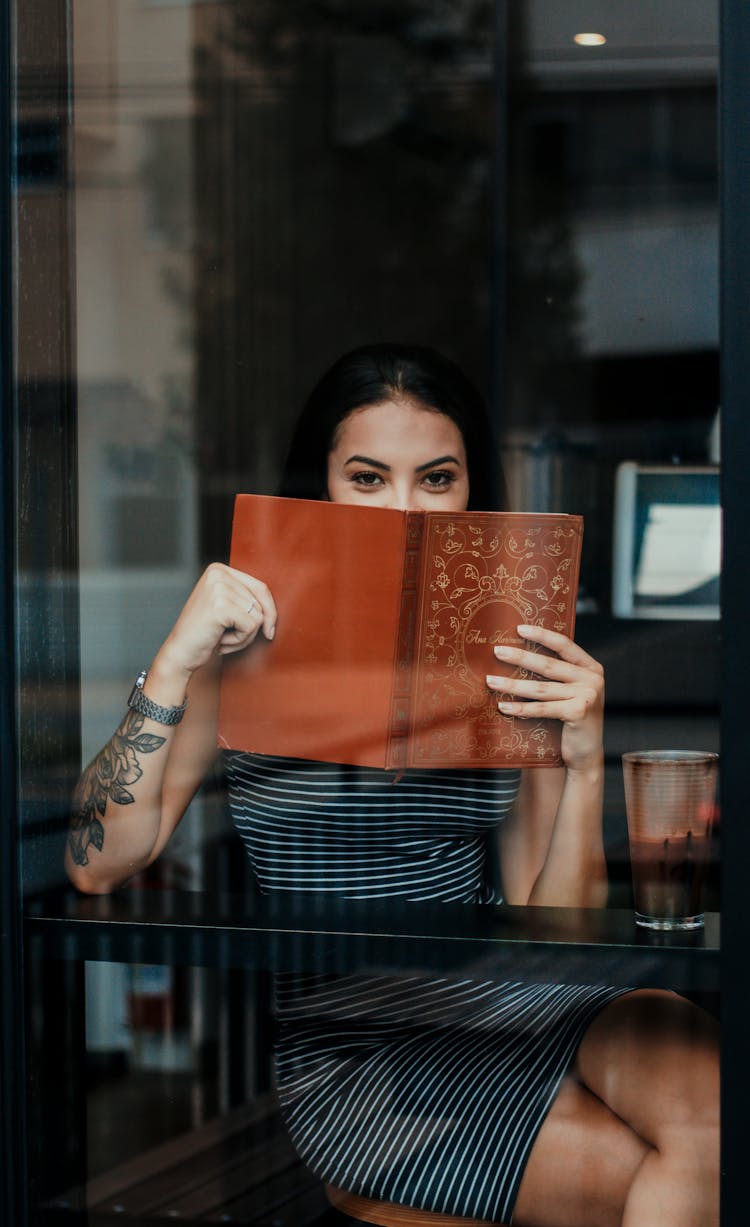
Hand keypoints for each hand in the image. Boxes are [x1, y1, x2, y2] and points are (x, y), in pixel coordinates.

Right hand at [159, 563, 277, 677]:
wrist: (180, 654)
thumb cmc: (204, 634)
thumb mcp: (226, 608)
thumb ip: (247, 599)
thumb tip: (275, 609)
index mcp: (219, 570)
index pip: (261, 587)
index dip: (269, 611)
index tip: (269, 630)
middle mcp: (218, 573)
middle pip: (261, 602)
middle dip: (250, 626)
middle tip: (227, 635)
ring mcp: (218, 588)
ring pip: (258, 616)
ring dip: (244, 635)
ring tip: (222, 637)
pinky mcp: (220, 606)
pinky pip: (251, 626)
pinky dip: (240, 640)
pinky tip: (220, 641)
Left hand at [486, 624, 603, 772]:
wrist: (585, 754)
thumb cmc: (571, 721)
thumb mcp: (571, 692)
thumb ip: (558, 675)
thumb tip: (521, 654)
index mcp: (592, 668)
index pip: (564, 645)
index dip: (542, 635)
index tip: (519, 628)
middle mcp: (593, 679)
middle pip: (549, 665)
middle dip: (520, 657)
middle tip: (497, 651)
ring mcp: (588, 695)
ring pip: (541, 688)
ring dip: (512, 684)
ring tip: (491, 680)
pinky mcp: (579, 712)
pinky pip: (542, 708)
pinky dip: (520, 707)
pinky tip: (503, 705)